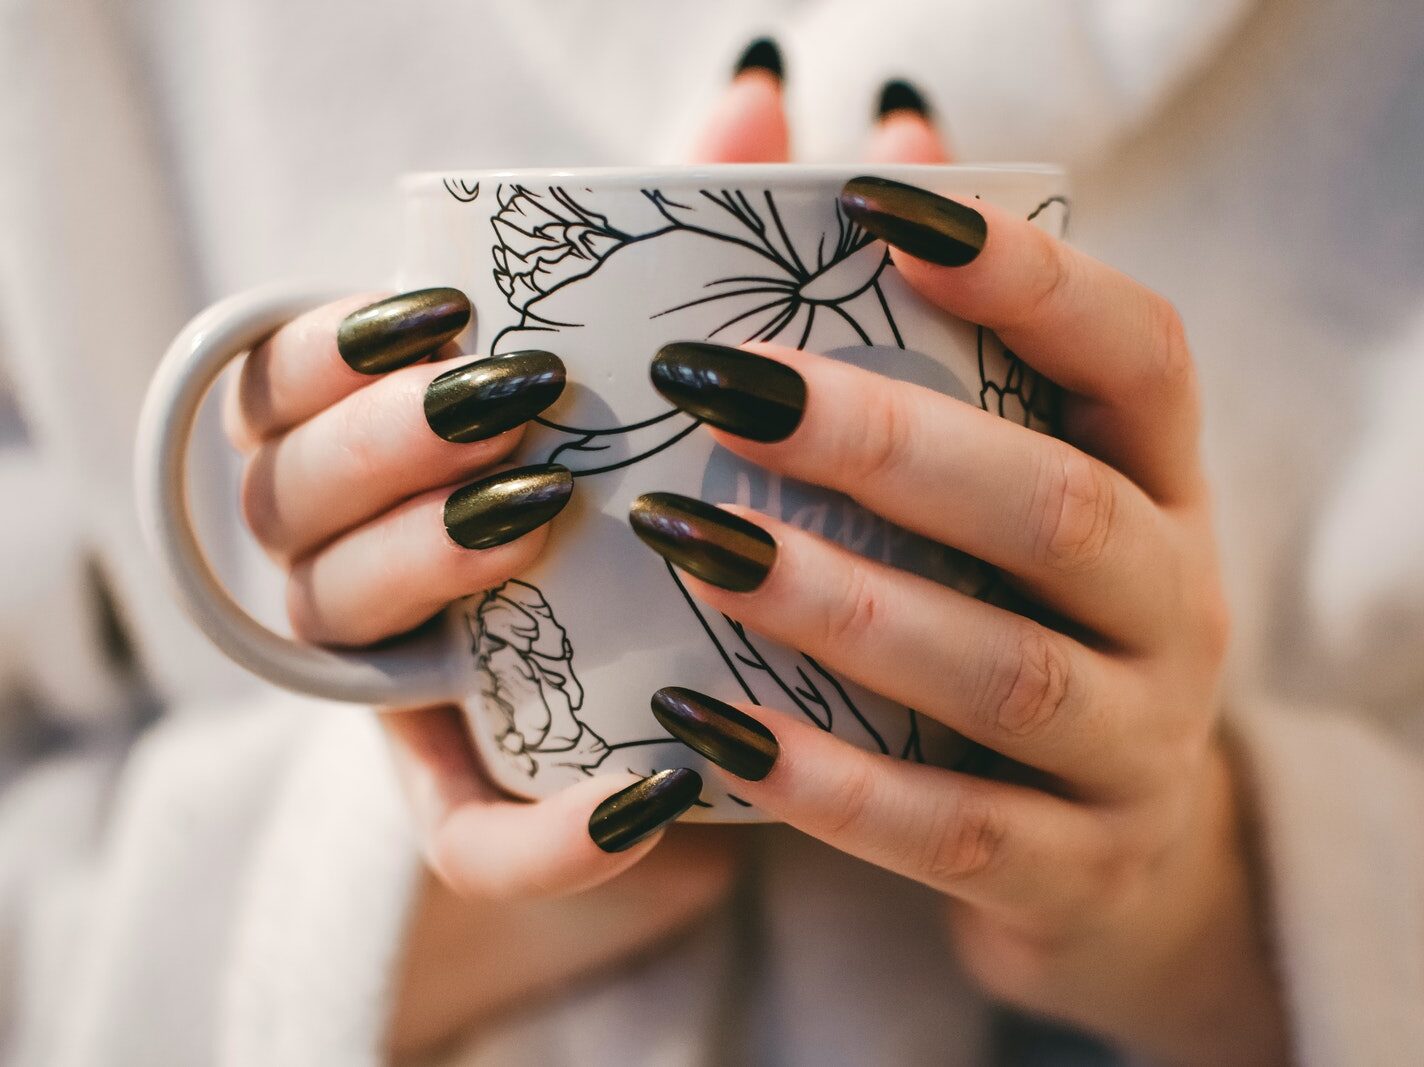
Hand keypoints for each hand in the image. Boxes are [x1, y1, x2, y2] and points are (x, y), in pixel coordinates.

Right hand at [219, 40, 816, 1057]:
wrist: (711, 669)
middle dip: (385, 441)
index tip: (446, 309)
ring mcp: (405, 683)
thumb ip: (698, 228)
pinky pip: (470, 841)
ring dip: (423, 568)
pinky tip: (653, 792)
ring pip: (346, 629)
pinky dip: (546, 834)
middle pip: (294, 502)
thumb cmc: (664, 472)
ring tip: (538, 513)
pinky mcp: (476, 801)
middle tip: (511, 398)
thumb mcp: (673, 358)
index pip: (283, 389)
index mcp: (379, 453)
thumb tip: (768, 89)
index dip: (336, 346)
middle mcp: (365, 562)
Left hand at [632, 110, 1287, 1063]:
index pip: (1134, 354)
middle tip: (725, 387)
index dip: (1025, 275)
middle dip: (891, 445)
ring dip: (843, 605)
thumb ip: (909, 324)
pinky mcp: (1071, 869)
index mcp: (1160, 488)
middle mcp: (1176, 607)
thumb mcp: (995, 488)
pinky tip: (698, 729)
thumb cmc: (1015, 620)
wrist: (1114, 857)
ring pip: (1002, 672)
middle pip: (1056, 513)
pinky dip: (823, 783)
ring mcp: (1135, 747)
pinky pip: (946, 830)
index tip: (880, 204)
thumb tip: (813, 112)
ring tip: (695, 539)